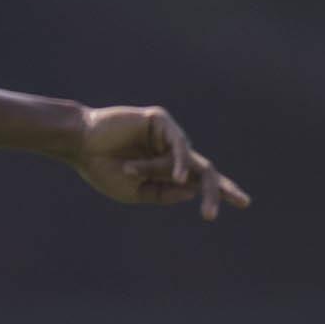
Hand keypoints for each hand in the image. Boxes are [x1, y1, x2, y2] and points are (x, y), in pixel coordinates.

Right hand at [69, 104, 251, 219]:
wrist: (79, 146)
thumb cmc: (102, 169)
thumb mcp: (136, 192)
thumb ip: (164, 193)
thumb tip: (192, 191)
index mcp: (167, 171)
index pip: (200, 182)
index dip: (222, 191)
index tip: (245, 202)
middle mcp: (172, 152)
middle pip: (206, 171)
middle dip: (221, 189)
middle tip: (241, 202)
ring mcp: (168, 135)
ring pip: (184, 162)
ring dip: (162, 172)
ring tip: (132, 170)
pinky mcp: (160, 121)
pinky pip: (178, 145)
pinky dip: (179, 161)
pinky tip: (178, 176)